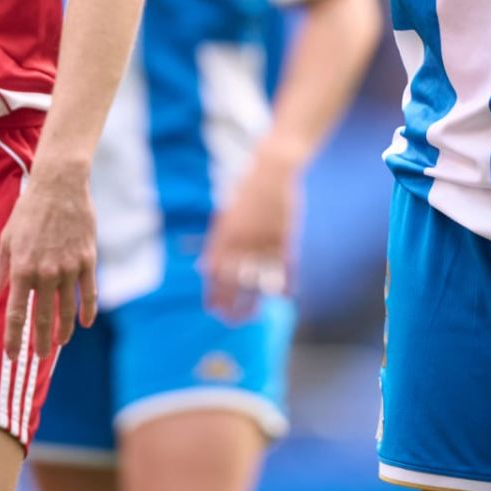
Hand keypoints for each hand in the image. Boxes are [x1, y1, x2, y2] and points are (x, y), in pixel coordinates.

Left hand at [0, 161, 96, 356]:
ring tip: (59, 343)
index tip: (11, 356)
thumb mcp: (6, 240)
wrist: (59, 186)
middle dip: (39, 342)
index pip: (15, 314)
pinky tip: (84, 323)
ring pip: (66, 310)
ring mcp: (68, 268)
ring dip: (63, 331)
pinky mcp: (87, 261)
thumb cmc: (28, 211)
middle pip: (42, 318)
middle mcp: (44, 273)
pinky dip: (87, 311)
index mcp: (21, 269)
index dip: (13, 338)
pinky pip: (88, 293)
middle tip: (38, 358)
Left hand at [200, 151, 297, 321]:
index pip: (215, 271)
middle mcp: (243, 240)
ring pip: (259, 280)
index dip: (213, 292)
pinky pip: (284, 268)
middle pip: (236, 281)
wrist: (272, 169)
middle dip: (232, 304)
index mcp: (224, 233)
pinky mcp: (285, 238)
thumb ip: (217, 241)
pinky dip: (283, 284)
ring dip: (255, 301)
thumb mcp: (225, 213)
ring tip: (252, 316)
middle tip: (231, 321)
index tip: (212, 309)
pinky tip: (282, 297)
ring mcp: (265, 240)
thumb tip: (206, 267)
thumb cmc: (245, 191)